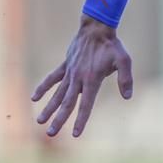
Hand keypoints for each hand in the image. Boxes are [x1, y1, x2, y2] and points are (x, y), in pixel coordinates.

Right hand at [31, 14, 133, 136]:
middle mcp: (78, 78)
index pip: (86, 104)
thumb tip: (127, 97)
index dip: (81, 120)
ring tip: (39, 121)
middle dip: (59, 119)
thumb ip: (125, 79)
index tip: (75, 134)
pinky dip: (43, 87)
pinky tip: (34, 97)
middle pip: (67, 103)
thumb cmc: (112, 46)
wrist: (96, 28)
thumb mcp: (124, 60)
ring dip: (48, 108)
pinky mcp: (65, 65)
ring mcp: (70, 72)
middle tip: (51, 133)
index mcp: (92, 80)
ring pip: (57, 93)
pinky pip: (52, 78)